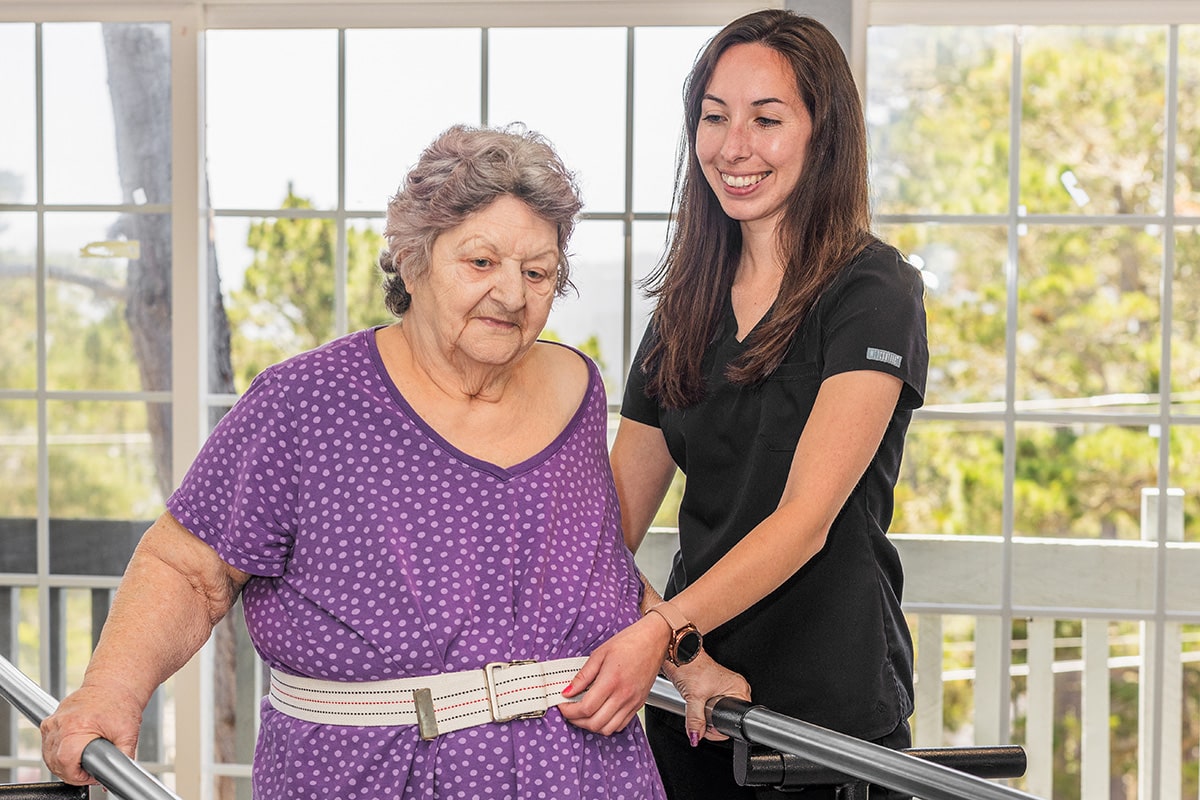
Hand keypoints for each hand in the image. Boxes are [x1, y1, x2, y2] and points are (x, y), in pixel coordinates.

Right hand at [41, 684, 142, 784]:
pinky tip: (75, 750)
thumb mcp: (128, 733)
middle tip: (92, 768)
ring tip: (85, 757)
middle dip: (73, 772)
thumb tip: (117, 778)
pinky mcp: (49, 723)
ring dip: (65, 764)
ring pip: (49, 757)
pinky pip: (48, 747)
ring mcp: (52, 723)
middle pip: (55, 763)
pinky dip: (59, 753)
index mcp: (76, 726)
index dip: (79, 775)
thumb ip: (122, 758)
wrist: (113, 683)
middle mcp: (60, 724)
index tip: (91, 774)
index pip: (65, 763)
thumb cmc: (121, 703)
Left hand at [558, 614, 669, 734]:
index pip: (586, 708)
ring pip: (608, 729)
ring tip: (583, 714)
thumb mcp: (600, 653)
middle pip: (595, 723)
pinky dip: (607, 725)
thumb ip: (583, 675)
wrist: (654, 640)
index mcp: (611, 681)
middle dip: (577, 721)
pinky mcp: (638, 704)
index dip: (569, 711)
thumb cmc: (630, 642)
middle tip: (569, 711)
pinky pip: (620, 725)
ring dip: (591, 725)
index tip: (563, 705)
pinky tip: (600, 713)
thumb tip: (568, 690)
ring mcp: (633, 702)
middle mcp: (623, 695)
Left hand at [663, 652, 750, 744]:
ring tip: (698, 702)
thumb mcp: (694, 696)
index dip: (720, 728)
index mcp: (739, 688)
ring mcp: (724, 688)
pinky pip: (710, 706)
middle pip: (726, 718)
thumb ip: (695, 720)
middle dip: (711, 721)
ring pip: (717, 713)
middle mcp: (734, 687)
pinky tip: (695, 701)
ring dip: (705, 715)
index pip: (736, 719)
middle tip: (700, 712)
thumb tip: (696, 737)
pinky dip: (702, 708)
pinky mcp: (712, 688)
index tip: (707, 728)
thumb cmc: (690, 664)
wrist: (676, 652)